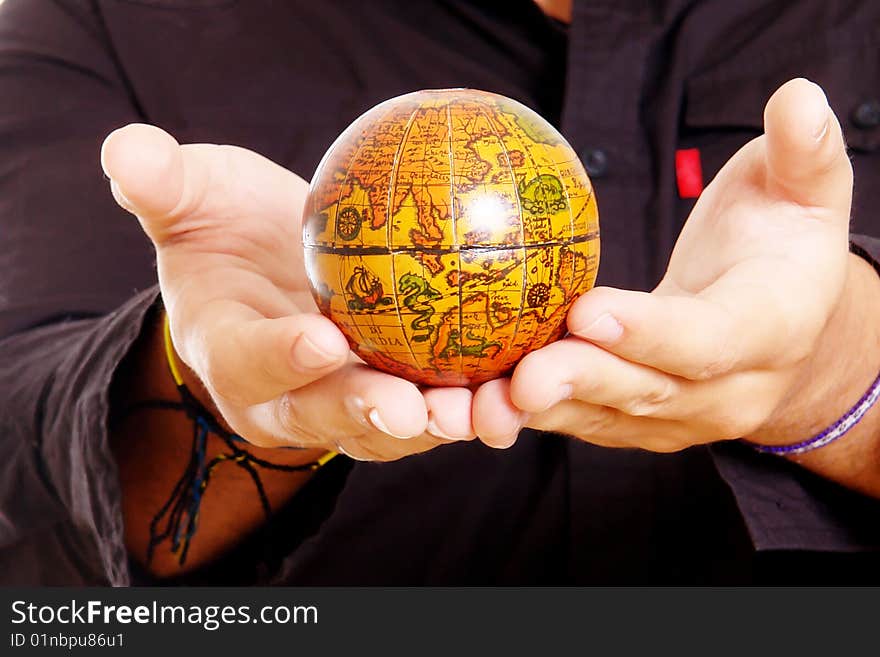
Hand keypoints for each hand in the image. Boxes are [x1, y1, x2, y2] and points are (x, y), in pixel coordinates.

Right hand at [101, 124, 475, 460]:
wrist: (266, 271)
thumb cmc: (224, 233)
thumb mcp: (189, 201)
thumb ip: (161, 185)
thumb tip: (126, 148)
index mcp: (232, 352)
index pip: (250, 360)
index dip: (281, 356)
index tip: (320, 340)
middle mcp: (287, 395)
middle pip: (325, 416)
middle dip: (367, 416)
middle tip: (413, 409)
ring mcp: (343, 403)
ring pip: (389, 429)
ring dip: (437, 426)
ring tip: (485, 413)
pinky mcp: (393, 393)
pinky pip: (434, 403)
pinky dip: (476, 400)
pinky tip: (522, 379)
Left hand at [473, 78, 875, 452]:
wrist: (784, 319)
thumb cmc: (783, 240)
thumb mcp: (805, 191)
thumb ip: (802, 151)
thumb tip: (798, 96)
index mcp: (774, 328)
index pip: (712, 337)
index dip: (651, 332)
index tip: (586, 312)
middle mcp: (733, 390)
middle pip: (649, 390)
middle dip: (582, 381)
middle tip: (521, 376)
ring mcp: (683, 417)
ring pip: (608, 418)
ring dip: (543, 414)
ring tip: (481, 405)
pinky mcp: (641, 423)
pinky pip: (584, 421)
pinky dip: (532, 416)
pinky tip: (479, 405)